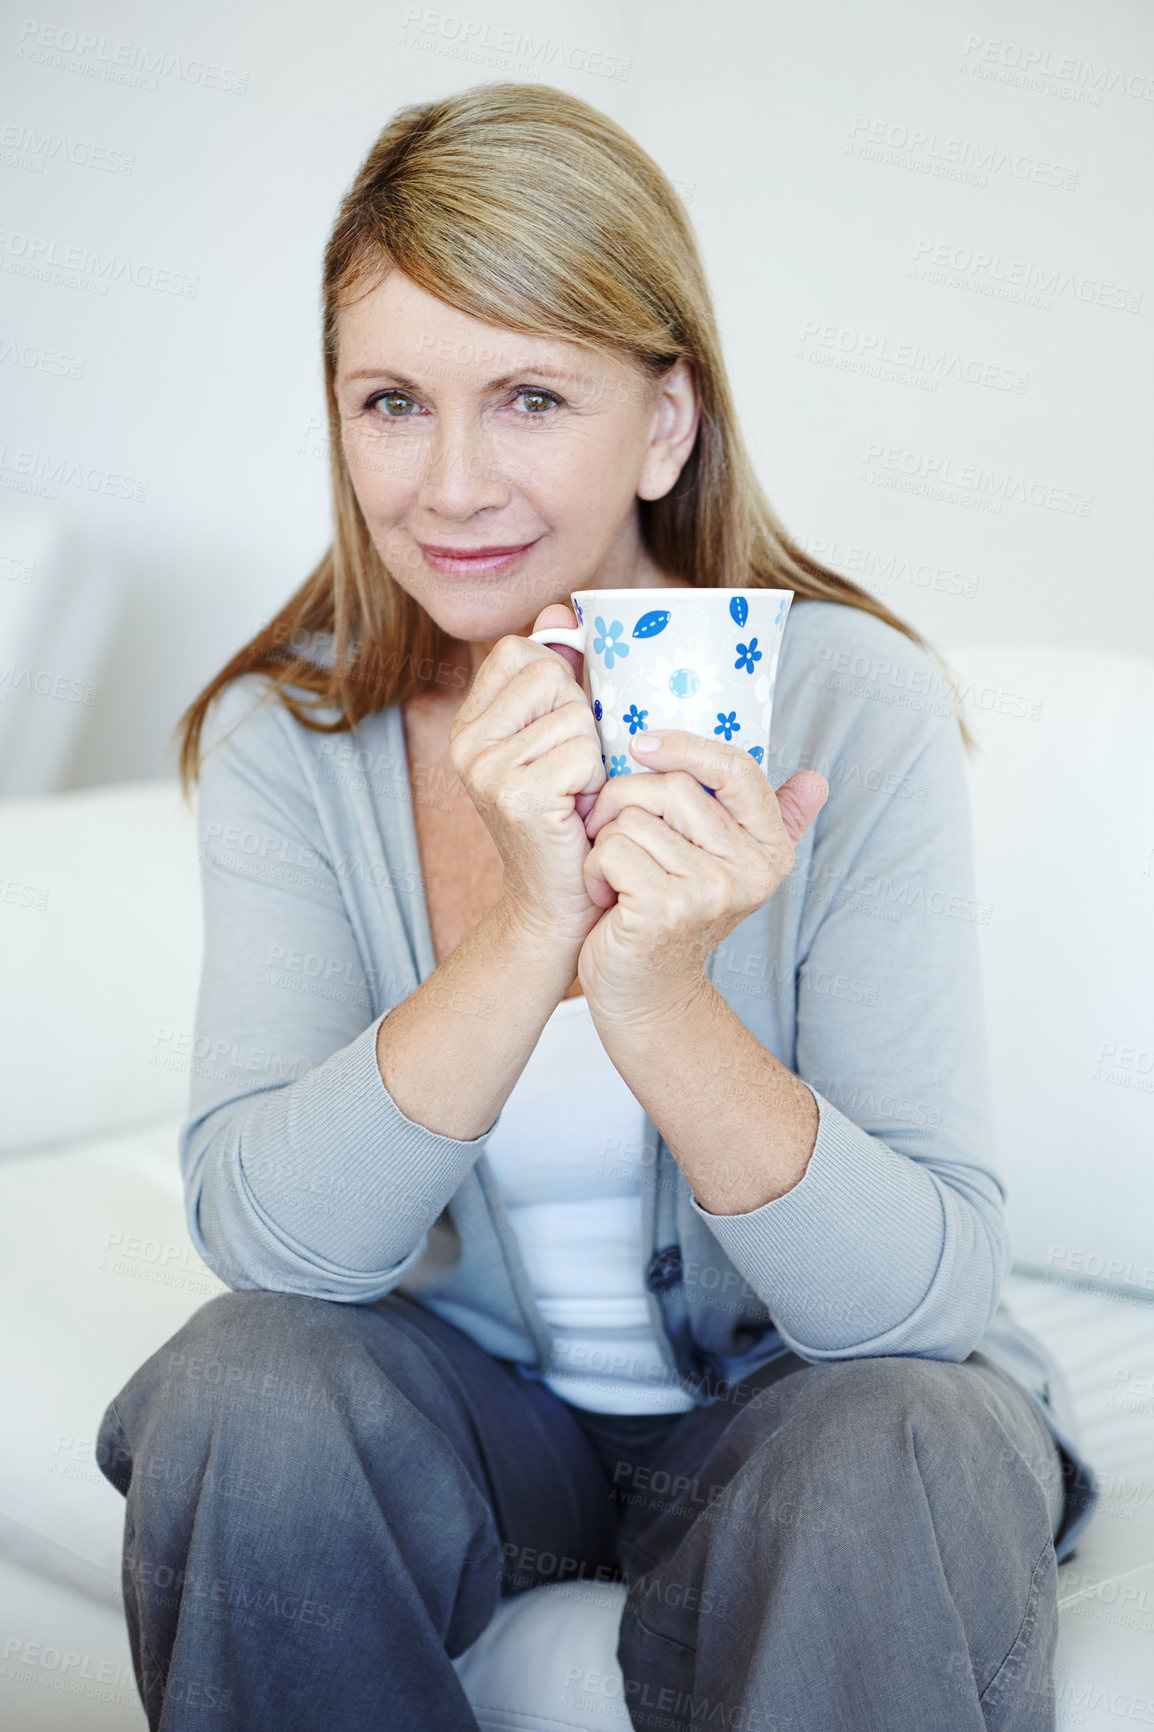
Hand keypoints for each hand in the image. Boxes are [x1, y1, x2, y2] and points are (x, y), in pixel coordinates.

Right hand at [447, 605, 606, 950]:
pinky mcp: (515, 793)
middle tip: (573, 772)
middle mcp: (466, 741)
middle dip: (581, 719)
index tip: (563, 727)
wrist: (557, 906)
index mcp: (472, 723)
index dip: (559, 677)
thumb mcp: (558, 742)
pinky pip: (583, 750)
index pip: (520, 651)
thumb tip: (558, 608)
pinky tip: (580, 811)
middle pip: (551, 675)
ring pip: (575, 714)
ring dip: (594, 755)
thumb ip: (558, 676)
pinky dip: (596, 781)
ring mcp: (486, 767)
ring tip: (578, 795)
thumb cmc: (569, 823)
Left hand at [576, 728, 828, 1020]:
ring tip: (616, 875)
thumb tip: (816, 781)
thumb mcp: (727, 867)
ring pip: (634, 818)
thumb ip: (772, 822)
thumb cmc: (675, 918)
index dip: (686, 746)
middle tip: (611, 833)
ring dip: (606, 842)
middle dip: (624, 801)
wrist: (648, 994)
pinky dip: (595, 868)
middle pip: (672, 787)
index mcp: (770, 850)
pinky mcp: (665, 908)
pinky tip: (605, 894)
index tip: (641, 743)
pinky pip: (613, 849)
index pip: (738, 769)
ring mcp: (710, 891)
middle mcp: (750, 870)